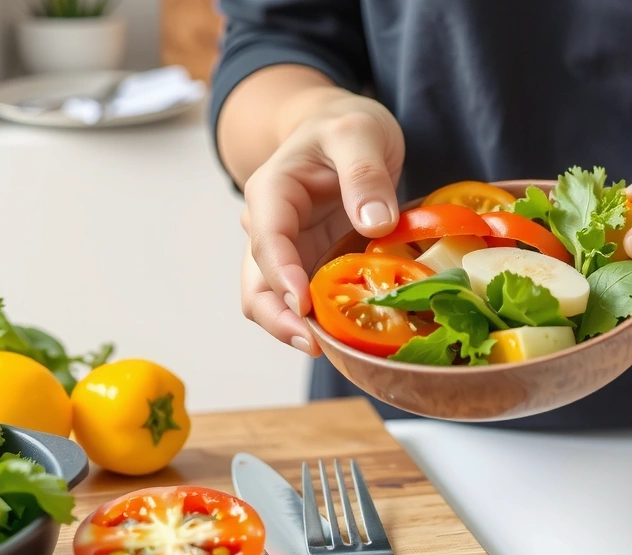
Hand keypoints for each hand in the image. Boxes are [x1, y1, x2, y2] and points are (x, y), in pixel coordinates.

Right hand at [239, 91, 404, 354]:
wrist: (342, 128)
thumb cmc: (345, 126)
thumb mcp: (360, 132)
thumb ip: (365, 173)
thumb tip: (373, 223)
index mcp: (272, 191)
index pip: (267, 238)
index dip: (281, 274)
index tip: (303, 303)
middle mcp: (269, 227)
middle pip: (258, 285)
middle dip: (281, 318)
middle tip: (317, 345)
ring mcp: (288, 253)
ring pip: (274, 302)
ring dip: (297, 328)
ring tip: (333, 351)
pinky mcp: (309, 267)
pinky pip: (306, 303)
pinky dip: (322, 322)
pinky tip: (350, 337)